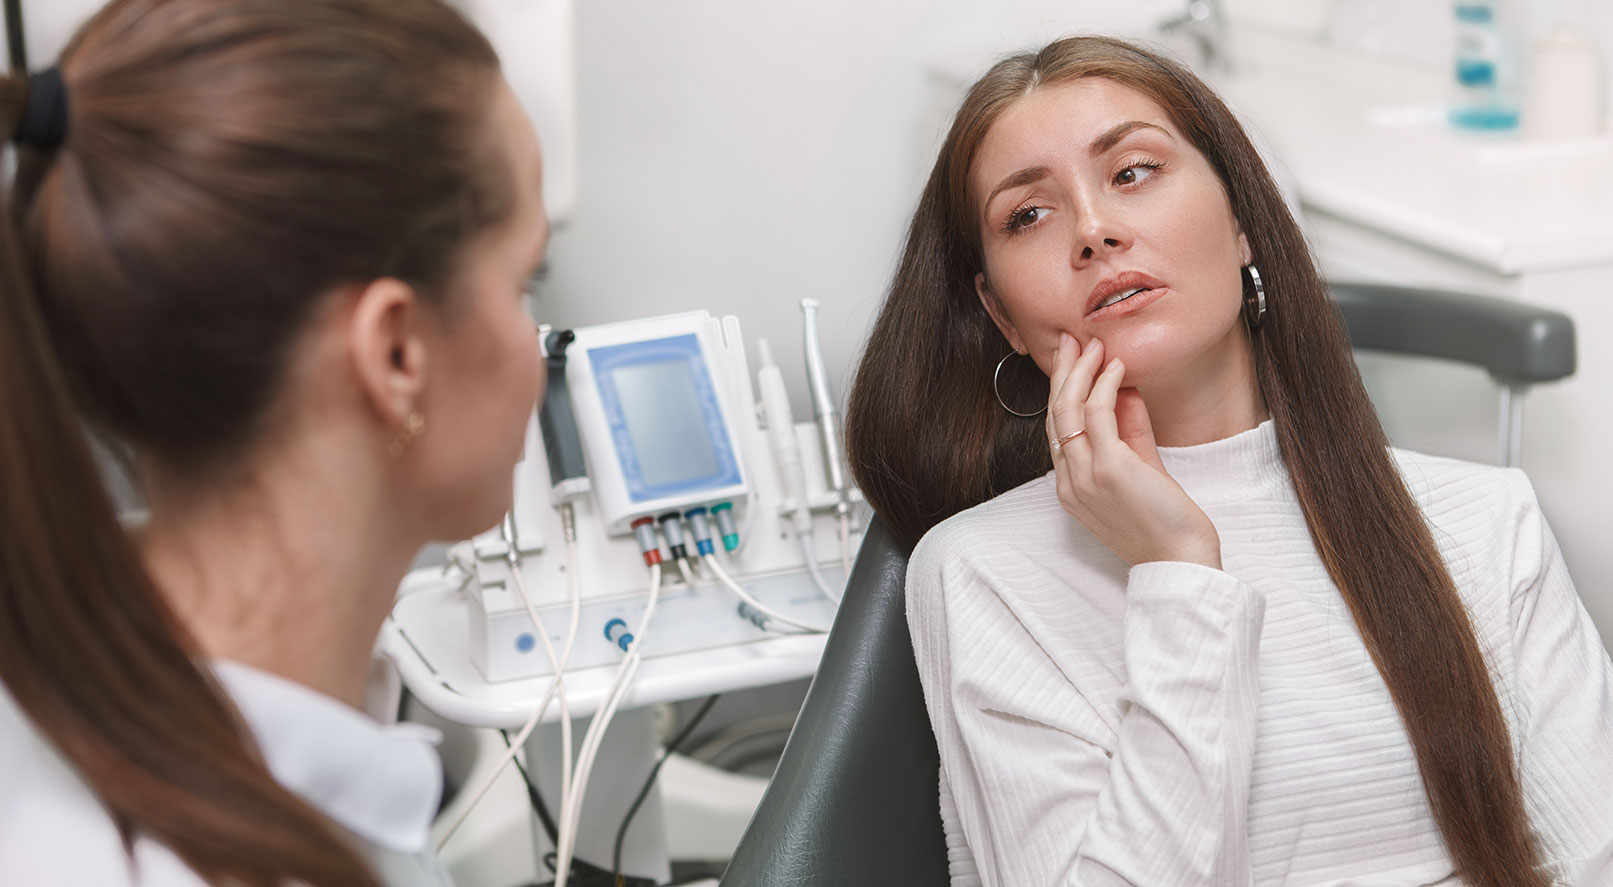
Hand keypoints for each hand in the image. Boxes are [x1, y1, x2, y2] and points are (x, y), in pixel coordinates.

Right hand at [1046, 333, 1221, 568]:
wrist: (1180, 560)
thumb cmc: (1163, 521)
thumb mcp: (1140, 469)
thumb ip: (1129, 432)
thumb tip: (1123, 391)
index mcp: (1070, 487)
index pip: (1057, 429)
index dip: (1062, 390)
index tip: (1071, 360)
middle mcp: (1070, 481)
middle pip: (1055, 414)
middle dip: (1062, 371)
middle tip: (1071, 339)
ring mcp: (1085, 476)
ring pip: (1068, 409)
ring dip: (1080, 371)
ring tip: (1093, 345)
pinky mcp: (1109, 469)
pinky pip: (1098, 415)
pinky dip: (1104, 385)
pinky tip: (1116, 367)